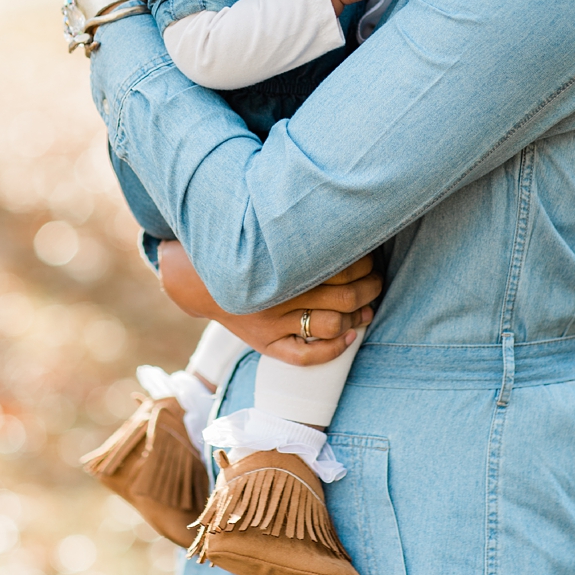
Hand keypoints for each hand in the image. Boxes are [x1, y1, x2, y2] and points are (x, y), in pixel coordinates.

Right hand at [156, 241, 379, 367]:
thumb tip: (346, 219)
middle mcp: (277, 295)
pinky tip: (350, 335)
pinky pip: (305, 356)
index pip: (340, 266)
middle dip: (370, 289)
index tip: (369, 258)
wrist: (198, 282)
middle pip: (344, 296)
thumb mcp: (263, 234)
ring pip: (331, 325)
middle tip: (376, 280)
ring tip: (367, 305)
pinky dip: (334, 349)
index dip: (364, 264)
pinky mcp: (266, 343)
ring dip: (358, 315)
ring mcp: (271, 323)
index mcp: (279, 265)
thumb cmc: (243, 253)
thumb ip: (300, 229)